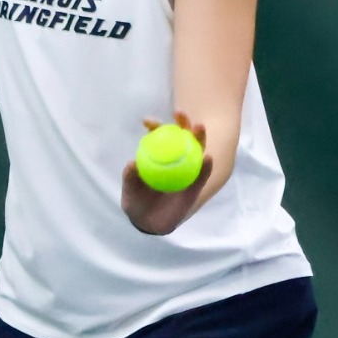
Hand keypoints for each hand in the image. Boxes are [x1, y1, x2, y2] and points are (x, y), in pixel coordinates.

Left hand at [121, 111, 213, 235]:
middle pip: (182, 138)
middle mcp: (175, 160)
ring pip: (196, 150)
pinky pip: (201, 174)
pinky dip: (205, 166)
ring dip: (199, 137)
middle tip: (180, 114)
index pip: (159, 137)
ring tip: (199, 128)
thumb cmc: (137, 202)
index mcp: (158, 157)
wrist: (149, 223)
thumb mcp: (130, 190)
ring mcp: (187, 171)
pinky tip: (207, 158)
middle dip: (183, 123)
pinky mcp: (196, 185)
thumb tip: (132, 164)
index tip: (148, 121)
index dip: (156, 126)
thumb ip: (130, 178)